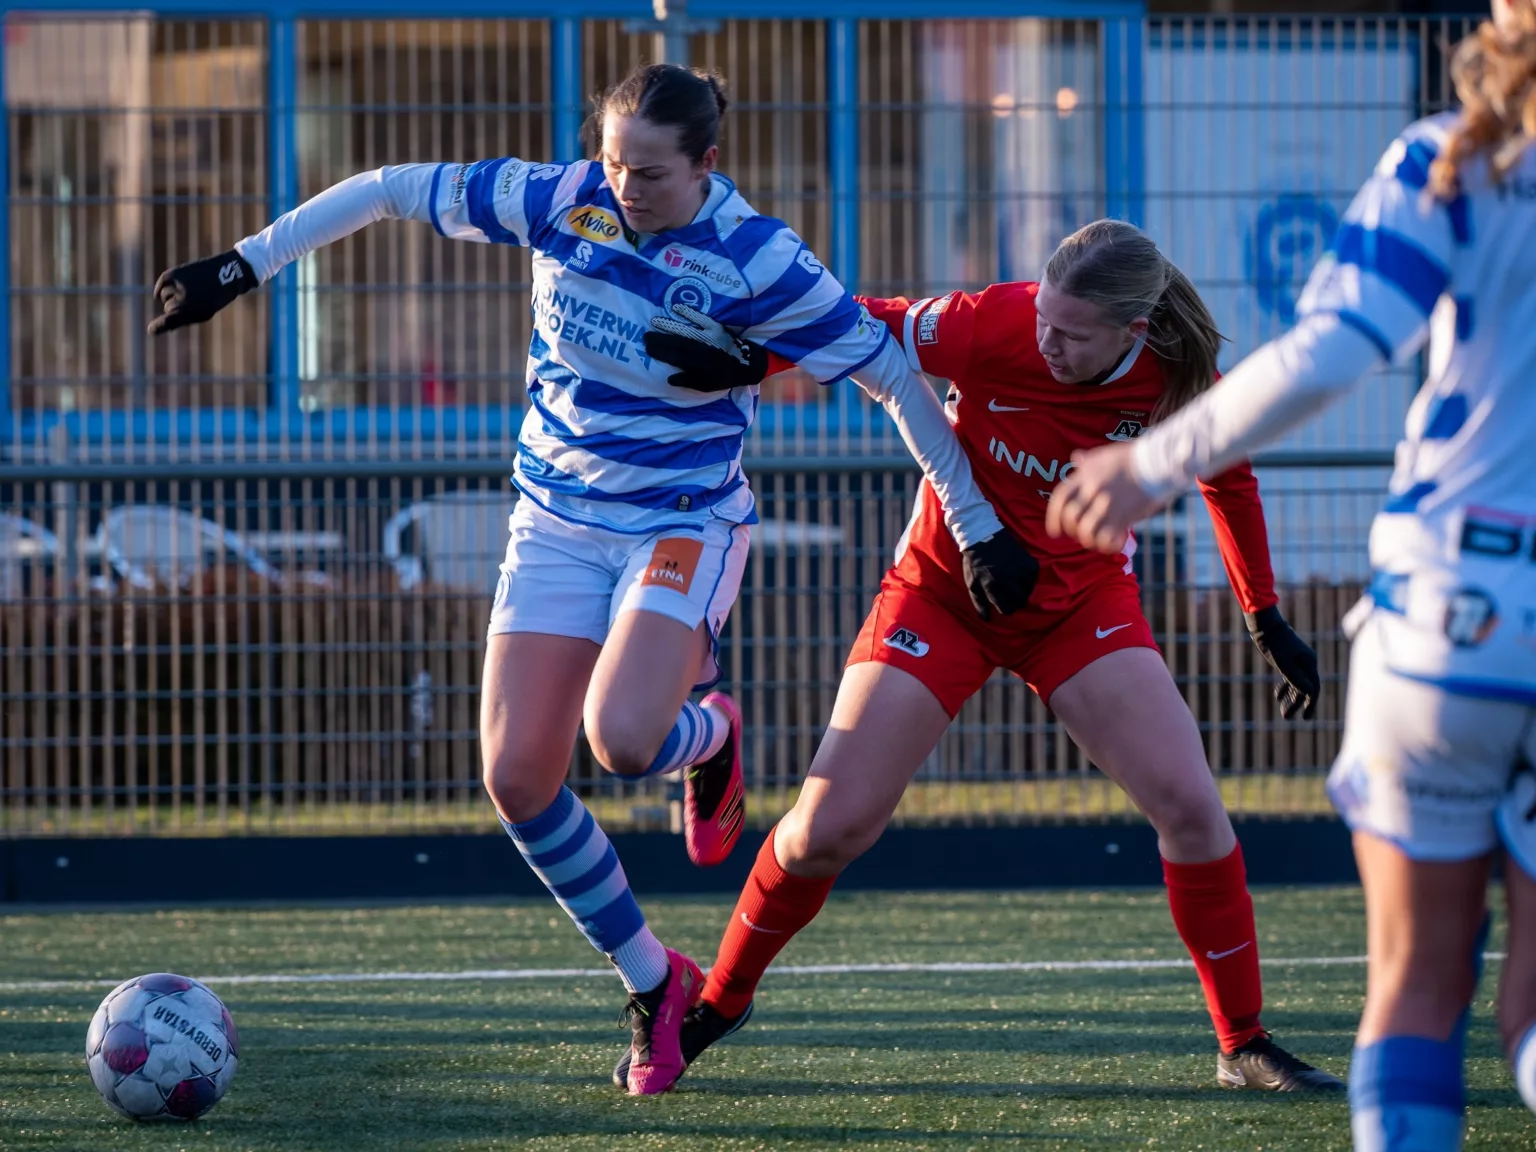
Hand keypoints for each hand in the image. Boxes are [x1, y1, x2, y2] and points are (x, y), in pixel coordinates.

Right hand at [147, 250, 257, 334]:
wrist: (229, 273)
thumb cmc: (216, 296)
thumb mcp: (205, 312)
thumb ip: (184, 317)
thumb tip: (161, 323)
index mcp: (196, 312)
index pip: (171, 321)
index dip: (160, 326)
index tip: (151, 330)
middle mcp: (186, 299)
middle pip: (168, 308)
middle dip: (175, 307)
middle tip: (190, 301)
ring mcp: (180, 284)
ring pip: (164, 295)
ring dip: (171, 295)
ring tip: (188, 290)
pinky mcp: (176, 272)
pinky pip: (161, 283)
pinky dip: (160, 288)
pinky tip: (160, 294)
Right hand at [642, 303, 768, 391]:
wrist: (748, 364)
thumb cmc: (725, 376)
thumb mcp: (706, 386)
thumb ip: (687, 381)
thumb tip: (669, 379)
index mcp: (698, 365)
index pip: (674, 357)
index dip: (659, 352)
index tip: (647, 348)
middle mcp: (701, 350)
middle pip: (676, 343)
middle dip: (659, 339)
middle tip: (645, 336)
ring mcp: (708, 336)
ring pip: (684, 330)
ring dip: (668, 325)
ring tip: (654, 322)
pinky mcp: (716, 327)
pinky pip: (700, 318)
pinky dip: (688, 312)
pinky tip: (675, 308)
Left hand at [960, 529, 1039, 620]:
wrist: (983, 536)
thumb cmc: (975, 562)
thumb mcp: (972, 583)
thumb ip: (978, 602)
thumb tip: (986, 619)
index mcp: (993, 587)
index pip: (1006, 609)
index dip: (1004, 608)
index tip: (1002, 603)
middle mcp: (1009, 580)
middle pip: (1020, 602)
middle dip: (1014, 601)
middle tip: (1009, 594)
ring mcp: (1021, 571)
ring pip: (1028, 591)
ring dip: (1022, 589)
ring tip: (1013, 582)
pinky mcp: (1030, 562)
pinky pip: (1034, 578)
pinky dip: (1028, 578)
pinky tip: (1018, 572)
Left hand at [1045, 443, 1163, 552]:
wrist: (1157, 463)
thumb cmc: (1131, 457)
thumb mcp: (1104, 454)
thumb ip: (1087, 460)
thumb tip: (1076, 457)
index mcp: (1084, 476)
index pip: (1060, 499)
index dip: (1053, 518)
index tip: (1054, 531)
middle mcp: (1093, 492)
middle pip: (1071, 519)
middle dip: (1071, 531)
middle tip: (1077, 534)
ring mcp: (1108, 506)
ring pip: (1086, 533)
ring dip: (1087, 540)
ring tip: (1094, 540)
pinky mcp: (1124, 517)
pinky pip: (1107, 540)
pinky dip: (1106, 546)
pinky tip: (1111, 544)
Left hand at [1245, 605, 1319, 719]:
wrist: (1265, 626)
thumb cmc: (1274, 644)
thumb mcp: (1283, 663)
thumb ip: (1296, 678)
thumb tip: (1311, 692)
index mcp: (1309, 663)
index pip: (1313, 688)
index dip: (1310, 704)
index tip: (1305, 717)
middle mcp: (1307, 663)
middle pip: (1306, 688)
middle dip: (1297, 704)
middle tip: (1286, 717)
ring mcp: (1298, 661)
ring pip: (1297, 684)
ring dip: (1290, 698)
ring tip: (1283, 712)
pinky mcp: (1288, 659)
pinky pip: (1290, 677)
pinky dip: (1285, 688)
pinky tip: (1278, 697)